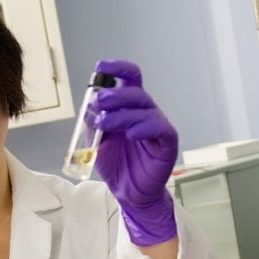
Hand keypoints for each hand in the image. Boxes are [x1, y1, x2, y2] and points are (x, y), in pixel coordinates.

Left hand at [91, 59, 177, 246]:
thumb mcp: (98, 138)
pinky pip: (161, 128)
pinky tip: (131, 134)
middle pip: (136, 93)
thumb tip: (91, 103)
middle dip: (116, 94)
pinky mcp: (167, 143)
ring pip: (145, 110)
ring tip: (104, 124)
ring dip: (122, 114)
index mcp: (130, 107)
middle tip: (99, 102)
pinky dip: (144, 128)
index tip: (101, 67)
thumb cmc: (116, 163)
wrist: (127, 191)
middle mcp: (146, 112)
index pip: (130, 79)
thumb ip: (95, 120)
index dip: (119, 68)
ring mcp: (158, 126)